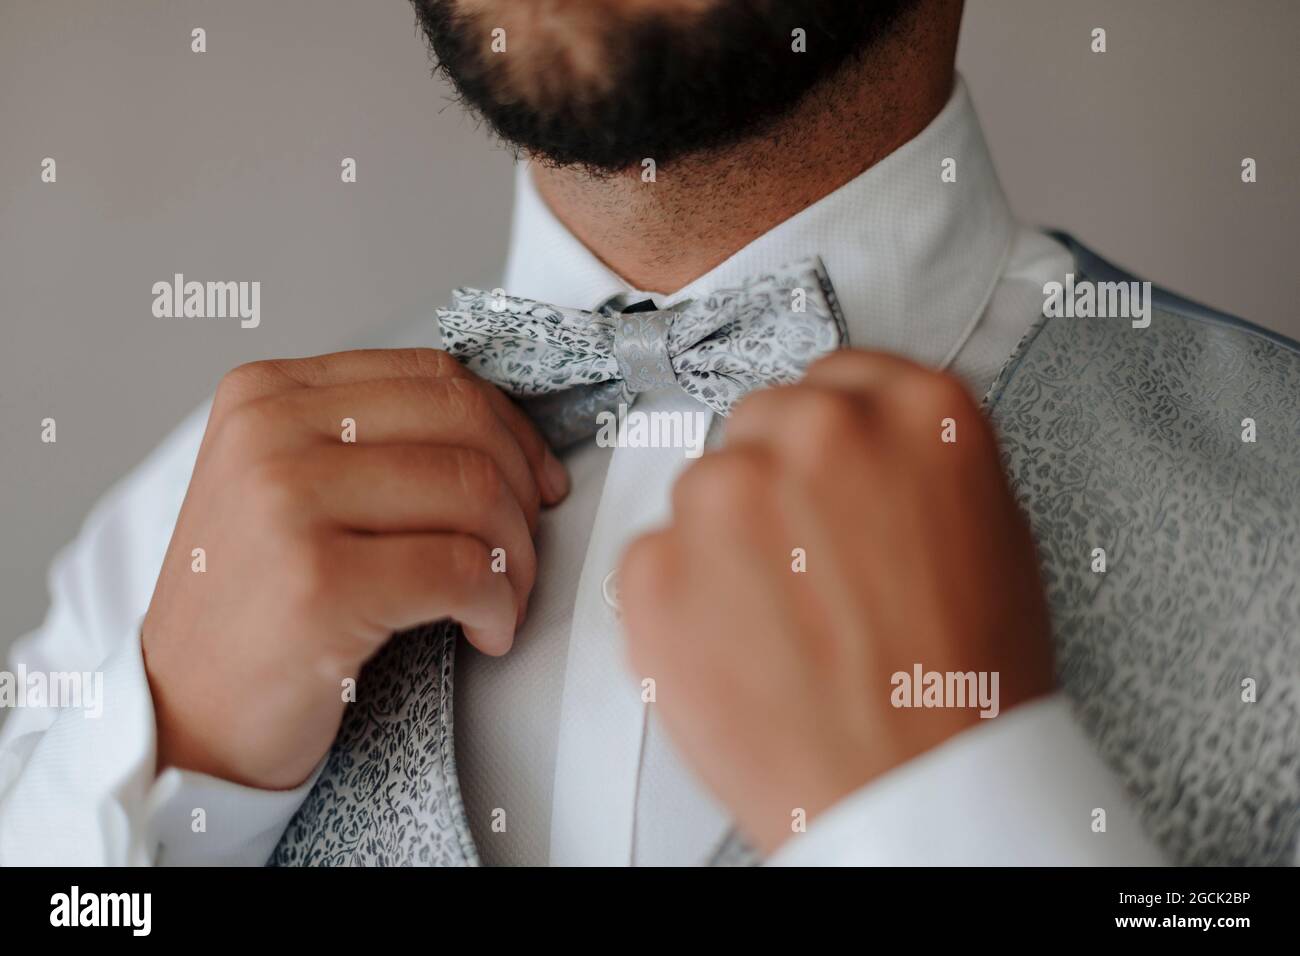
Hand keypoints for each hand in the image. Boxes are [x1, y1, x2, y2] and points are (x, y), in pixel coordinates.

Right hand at [142, 349, 567, 789]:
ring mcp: (286, 502)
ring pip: (474, 492)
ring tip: (502, 601)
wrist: (186, 718)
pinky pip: (462, 570)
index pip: (434, 376)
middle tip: (523, 552)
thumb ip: (372, 440)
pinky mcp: (318, 582)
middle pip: (463, 425)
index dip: (510, 430)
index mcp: (267, 394)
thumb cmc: (256, 609)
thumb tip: (507, 435)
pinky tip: (486, 633)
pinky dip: (499, 607)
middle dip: (522, 493)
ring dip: (518, 559)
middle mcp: (269, 431)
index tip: (537, 482)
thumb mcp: (290, 489)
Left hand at [618, 350, 1053, 852]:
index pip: (839, 375)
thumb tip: (870, 443)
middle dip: (777, 481)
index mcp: (915, 413)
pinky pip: (654, 555)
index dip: (832, 434)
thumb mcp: (992, 535)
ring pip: (704, 486)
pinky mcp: (655, 568)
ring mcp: (726, 497)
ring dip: (726, 539)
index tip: (826, 471)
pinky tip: (740, 645)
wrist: (915, 797)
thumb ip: (920, 461)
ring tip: (782, 619)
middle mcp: (817, 433)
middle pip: (762, 420)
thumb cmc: (961, 689)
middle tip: (808, 561)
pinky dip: (681, 596)